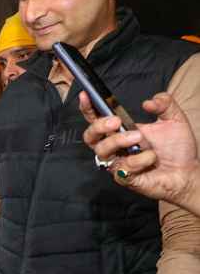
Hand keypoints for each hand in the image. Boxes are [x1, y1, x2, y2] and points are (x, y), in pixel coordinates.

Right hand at [81, 92, 199, 205]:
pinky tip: (151, 158)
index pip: (97, 118)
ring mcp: (118, 162)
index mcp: (121, 131)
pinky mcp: (124, 177)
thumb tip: (149, 102)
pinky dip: (139, 160)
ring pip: (102, 151)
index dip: (88, 107)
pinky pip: (122, 168)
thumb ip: (164, 104)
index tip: (86, 95)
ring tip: (139, 139)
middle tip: (116, 122)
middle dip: (99, 126)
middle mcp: (115, 146)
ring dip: (118, 141)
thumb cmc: (176, 149)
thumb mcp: (174, 119)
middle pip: (90, 136)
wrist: (187, 172)